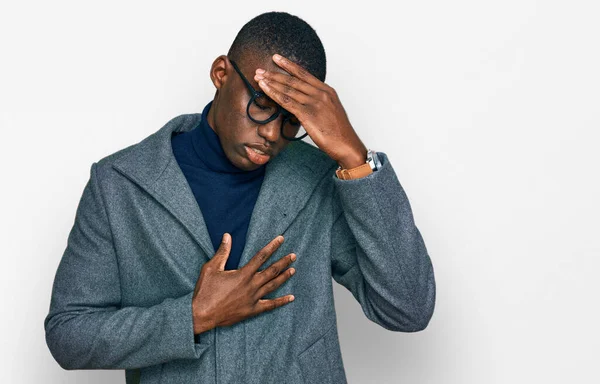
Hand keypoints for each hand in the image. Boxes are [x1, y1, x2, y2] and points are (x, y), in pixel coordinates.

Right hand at [192, 233, 295, 333]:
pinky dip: (281, 301)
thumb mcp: (211, 268)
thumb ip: (222, 252)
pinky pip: (270, 305)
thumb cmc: (205, 291)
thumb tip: (227, 236)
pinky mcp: (252, 310)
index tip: (281, 239)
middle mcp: (251, 285)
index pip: (261, 256)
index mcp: (243, 274)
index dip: (272, 247)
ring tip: (293, 270)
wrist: (202, 315)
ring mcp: (253, 298)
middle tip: (293, 255)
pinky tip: (291, 298)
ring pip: (273, 285)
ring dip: (284, 277)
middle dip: (283, 262)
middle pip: (272, 271)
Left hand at [254, 53, 367, 168]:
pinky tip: (264, 89)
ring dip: (271, 82)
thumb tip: (304, 103)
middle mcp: (321, 94)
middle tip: (260, 69)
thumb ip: (318, 103)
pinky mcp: (308, 114)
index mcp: (327, 91)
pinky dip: (274, 93)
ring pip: (288, 89)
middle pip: (294, 79)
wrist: (347, 145)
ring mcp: (314, 103)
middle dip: (275, 73)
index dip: (289, 66)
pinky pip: (287, 101)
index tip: (277, 59)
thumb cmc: (339, 133)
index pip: (304, 74)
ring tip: (258, 77)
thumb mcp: (331, 111)